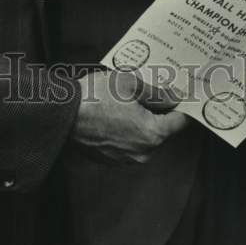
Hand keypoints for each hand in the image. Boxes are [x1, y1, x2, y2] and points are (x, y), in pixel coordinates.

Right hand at [71, 69, 188, 163]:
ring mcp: (126, 159)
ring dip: (141, 121)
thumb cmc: (96, 97)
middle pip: (162, 130)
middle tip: (148, 91)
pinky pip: (129, 143)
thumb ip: (158, 93)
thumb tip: (176, 98)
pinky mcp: (111, 159)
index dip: (182, 106)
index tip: (181, 96)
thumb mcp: (131, 84)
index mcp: (152, 134)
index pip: (180, 122)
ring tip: (126, 101)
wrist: (63, 115)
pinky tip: (115, 113)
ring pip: (144, 137)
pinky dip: (127, 130)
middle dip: (158, 111)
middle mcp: (143, 152)